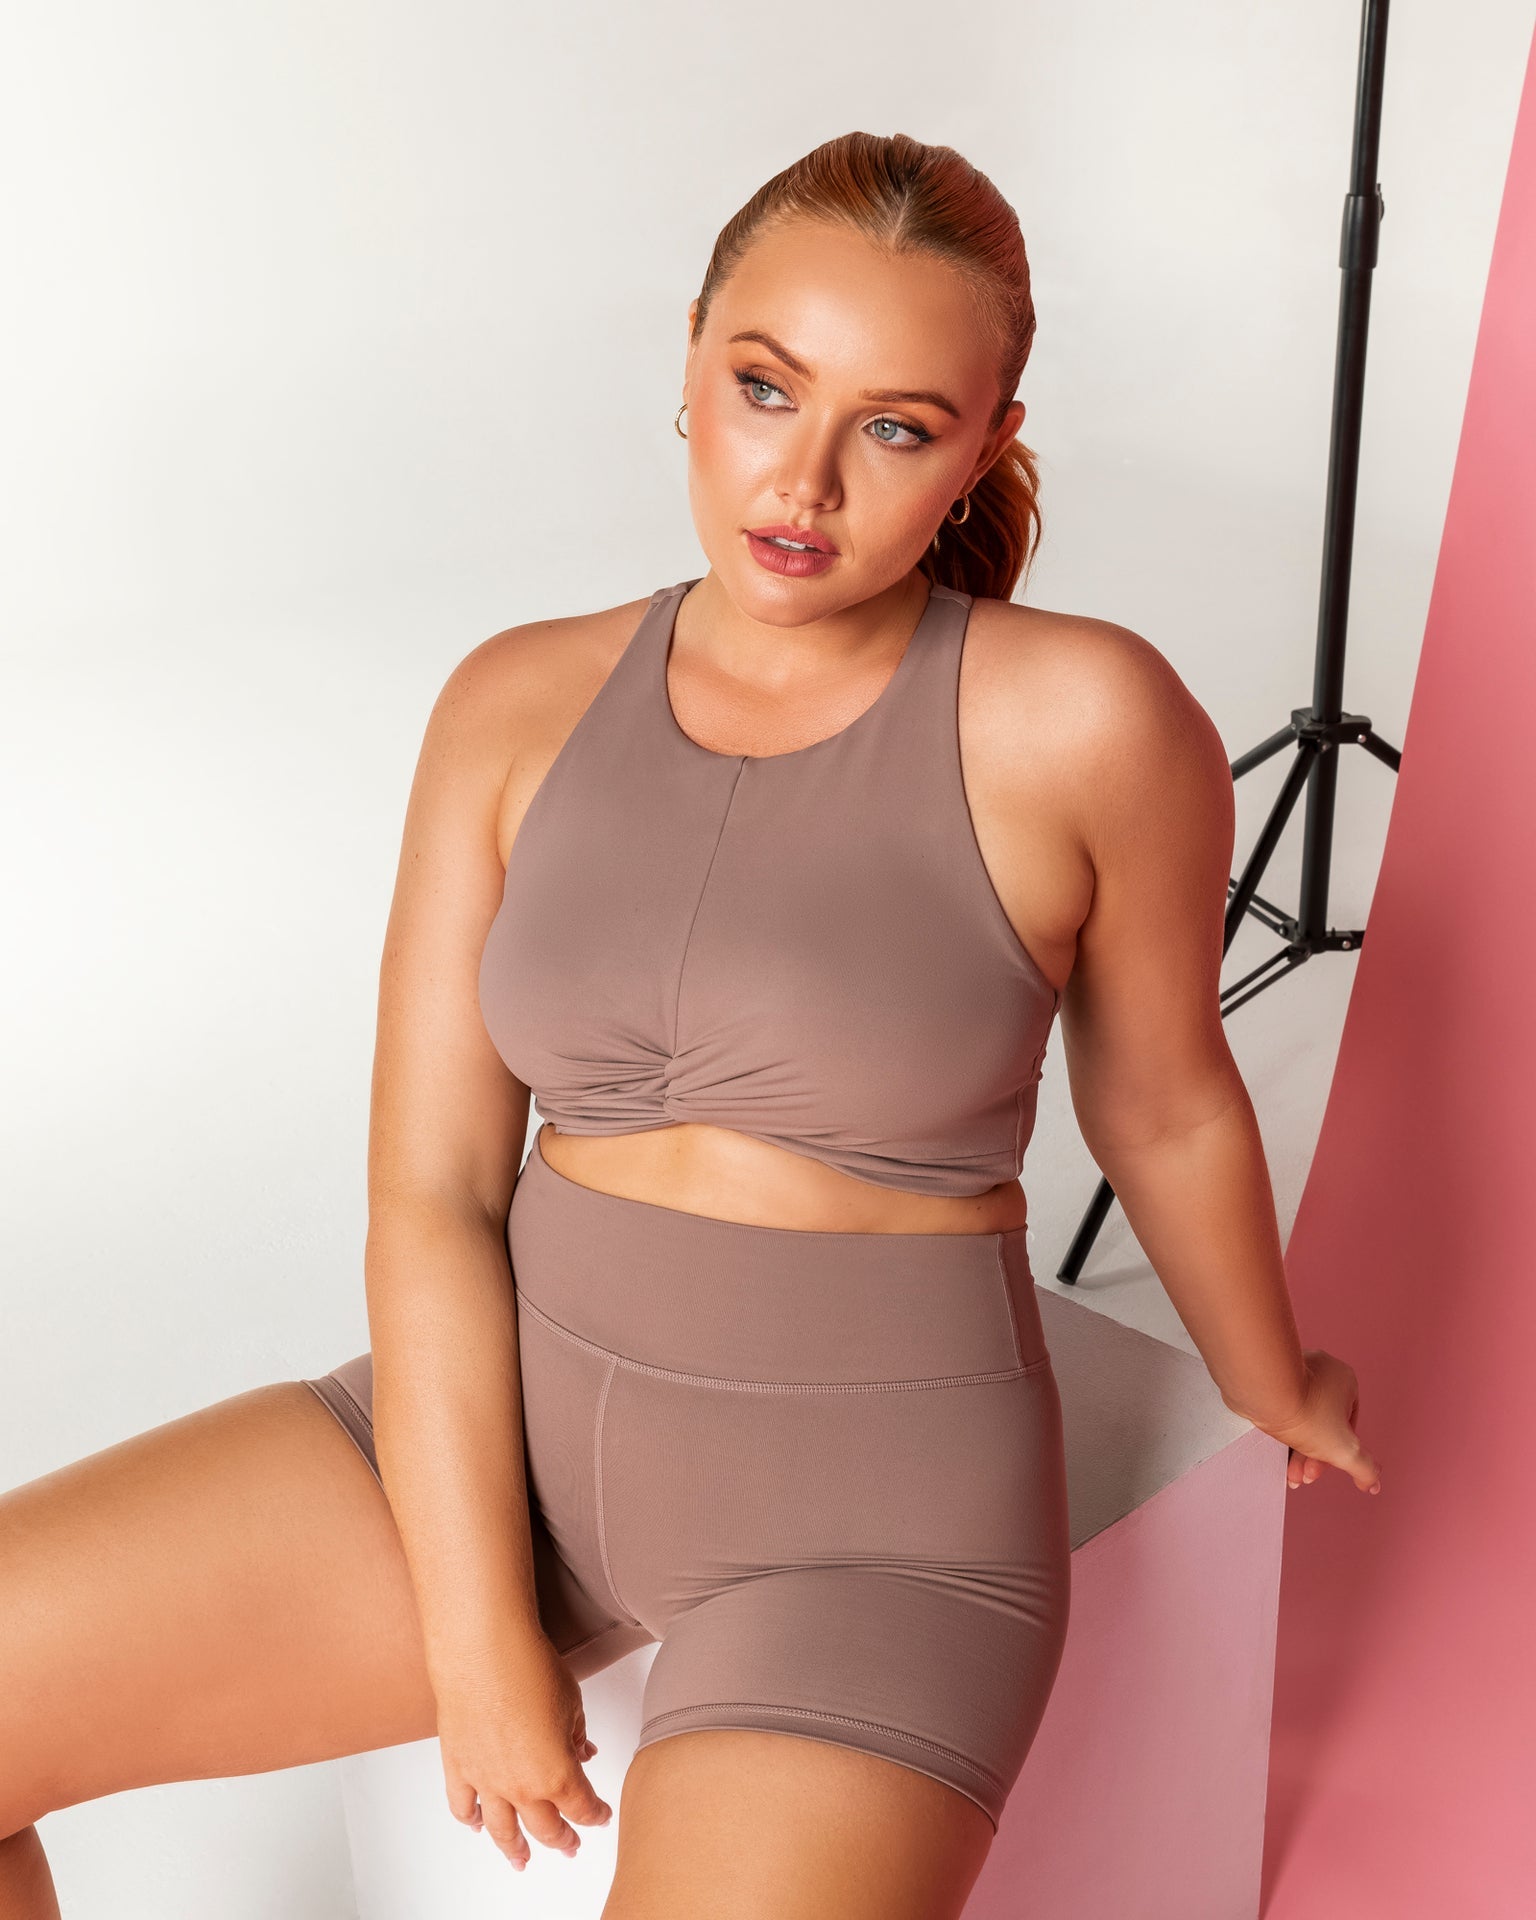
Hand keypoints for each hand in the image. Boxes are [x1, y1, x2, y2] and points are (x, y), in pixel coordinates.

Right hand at [434, 1628, 611, 1870]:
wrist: (484, 1652)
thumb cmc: (530, 1669)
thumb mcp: (572, 1702)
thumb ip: (576, 1735)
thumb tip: (581, 1751)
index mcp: (557, 1774)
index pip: (582, 1807)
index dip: (595, 1815)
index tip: (601, 1816)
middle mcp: (520, 1787)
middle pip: (545, 1828)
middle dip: (562, 1840)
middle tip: (569, 1847)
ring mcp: (486, 1780)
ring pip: (501, 1830)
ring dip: (514, 1849)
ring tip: (521, 1860)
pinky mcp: (458, 1765)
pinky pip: (462, 1805)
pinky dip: (470, 1819)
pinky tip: (476, 1824)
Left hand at [1246, 1347, 1381, 1495]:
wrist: (1260, 1389)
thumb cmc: (1306, 1413)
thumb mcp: (1344, 1451)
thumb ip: (1365, 1469)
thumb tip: (1372, 1484)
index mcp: (1345, 1379)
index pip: (1348, 1425)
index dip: (1338, 1453)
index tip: (1321, 1470)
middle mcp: (1319, 1370)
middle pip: (1321, 1424)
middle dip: (1313, 1457)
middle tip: (1302, 1477)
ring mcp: (1291, 1371)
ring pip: (1299, 1418)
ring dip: (1295, 1450)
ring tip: (1287, 1473)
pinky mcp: (1267, 1377)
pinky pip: (1278, 1409)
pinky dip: (1279, 1432)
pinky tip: (1273, 1454)